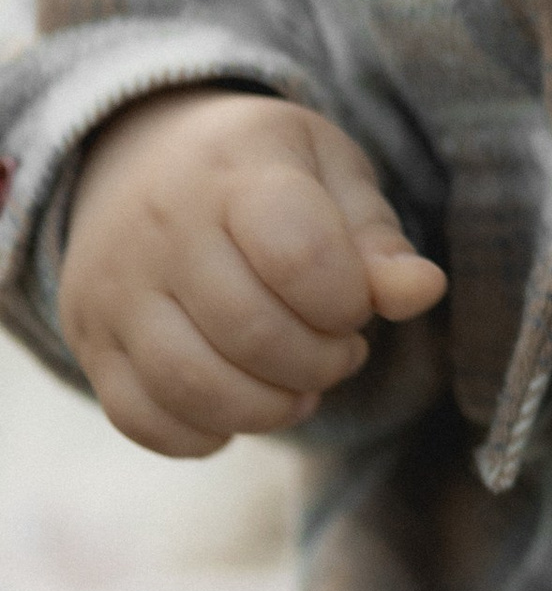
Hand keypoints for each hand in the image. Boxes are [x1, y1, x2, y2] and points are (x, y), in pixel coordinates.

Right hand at [58, 89, 446, 459]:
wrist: (134, 157)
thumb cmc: (258, 170)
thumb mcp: (328, 171)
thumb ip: (377, 237)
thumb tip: (422, 292)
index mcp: (235, 172)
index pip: (300, 256)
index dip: (348, 301)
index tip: (354, 302)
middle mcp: (161, 229)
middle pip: (253, 334)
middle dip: (321, 363)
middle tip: (338, 351)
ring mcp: (114, 289)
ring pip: (194, 387)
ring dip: (270, 408)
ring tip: (298, 387)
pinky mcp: (90, 340)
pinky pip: (141, 418)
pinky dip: (204, 433)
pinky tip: (237, 404)